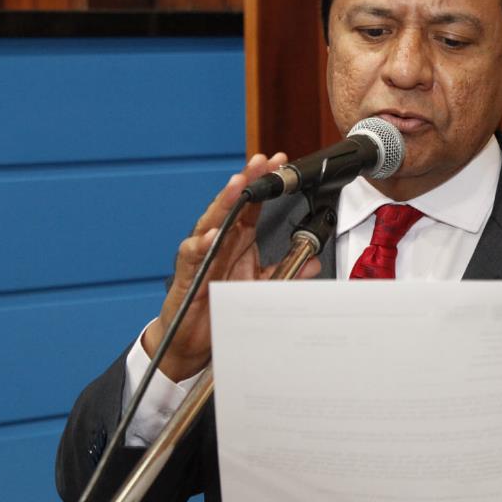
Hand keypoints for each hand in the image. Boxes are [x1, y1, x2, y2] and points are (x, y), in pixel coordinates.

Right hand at [142, 152, 321, 380]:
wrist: (193, 339)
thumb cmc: (221, 305)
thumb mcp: (262, 287)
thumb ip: (287, 272)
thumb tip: (314, 262)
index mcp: (238, 240)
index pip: (252, 205)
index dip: (264, 184)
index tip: (279, 163)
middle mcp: (220, 242)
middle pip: (232, 205)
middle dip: (246, 181)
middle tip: (260, 162)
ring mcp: (202, 256)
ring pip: (211, 223)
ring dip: (223, 203)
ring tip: (237, 184)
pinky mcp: (188, 276)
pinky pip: (193, 257)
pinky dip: (201, 246)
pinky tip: (211, 235)